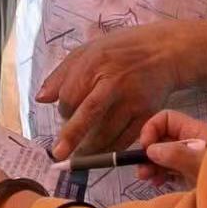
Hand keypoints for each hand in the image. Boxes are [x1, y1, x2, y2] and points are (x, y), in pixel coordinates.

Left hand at [36, 23, 184, 161]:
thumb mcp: (89, 50)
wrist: (165, 52)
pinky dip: (111, 149)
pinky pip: (125, 138)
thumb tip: (41, 99)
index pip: (71, 94)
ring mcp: (133, 100)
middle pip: (89, 114)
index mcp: (96, 63)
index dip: (64, 110)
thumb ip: (62, 73)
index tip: (64, 116)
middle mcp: (114, 82)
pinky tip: (102, 152)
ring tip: (79, 157)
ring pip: (107, 131)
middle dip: (72, 136)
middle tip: (59, 155)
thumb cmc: (122, 49)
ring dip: (91, 149)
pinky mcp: (146, 114)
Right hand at [135, 110, 206, 188]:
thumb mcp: (202, 164)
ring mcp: (191, 160)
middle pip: (162, 138)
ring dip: (150, 165)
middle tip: (142, 170)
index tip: (146, 148)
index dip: (152, 129)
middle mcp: (192, 142)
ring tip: (146, 178)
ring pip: (164, 155)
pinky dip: (160, 175)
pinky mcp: (191, 176)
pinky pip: (170, 170)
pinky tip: (157, 183)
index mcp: (196, 131)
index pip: (167, 119)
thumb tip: (151, 150)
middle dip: (148, 152)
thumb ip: (177, 155)